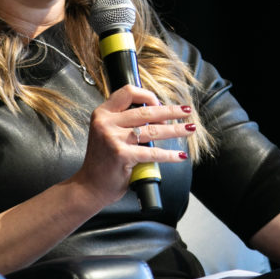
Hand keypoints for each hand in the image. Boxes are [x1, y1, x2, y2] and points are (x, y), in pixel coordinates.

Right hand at [70, 85, 194, 204]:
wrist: (90, 185)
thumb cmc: (103, 160)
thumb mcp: (106, 132)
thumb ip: (123, 121)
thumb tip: (156, 113)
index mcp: (102, 113)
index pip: (128, 93)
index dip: (148, 96)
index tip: (160, 104)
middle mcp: (106, 123)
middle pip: (145, 111)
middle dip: (171, 111)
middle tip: (186, 111)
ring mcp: (113, 139)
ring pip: (153, 130)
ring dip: (175, 130)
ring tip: (189, 129)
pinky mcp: (122, 155)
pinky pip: (152, 153)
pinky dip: (169, 155)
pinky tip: (179, 155)